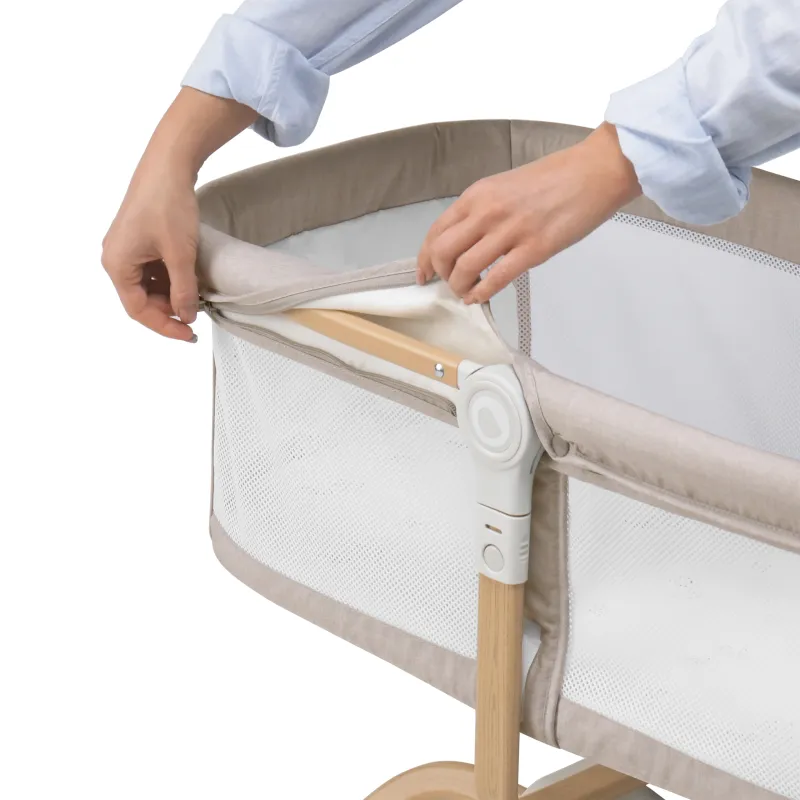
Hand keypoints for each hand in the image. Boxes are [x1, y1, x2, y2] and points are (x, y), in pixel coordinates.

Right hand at [102, 88, 257, 340]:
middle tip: (195, 320)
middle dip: (168, 311)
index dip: (165, 326)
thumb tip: (186, 317)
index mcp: (117, 265)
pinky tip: (189, 281)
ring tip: (196, 299)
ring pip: (149, 286)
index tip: (189, 335)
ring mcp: (127, 248)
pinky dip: (170, 279)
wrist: (169, 165)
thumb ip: (183, 290)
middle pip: (141, 299)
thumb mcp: (180, 255)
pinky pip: (152, 270)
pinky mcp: (139, 239)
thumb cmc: (168, 205)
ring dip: (171, 295)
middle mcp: (116, 258)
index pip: (138, 310)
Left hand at [416, 122, 641, 303]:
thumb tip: (466, 241)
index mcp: (478, 195)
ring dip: (460, 287)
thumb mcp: (505, 186)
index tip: (424, 273)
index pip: (437, 231)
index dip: (424, 258)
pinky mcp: (533, 249)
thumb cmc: (556, 178)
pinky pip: (496, 279)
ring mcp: (510, 230)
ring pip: (465, 268)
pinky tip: (480, 298)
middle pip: (443, 252)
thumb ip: (482, 211)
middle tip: (448, 284)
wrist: (595, 171)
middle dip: (440, 274)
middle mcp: (487, 211)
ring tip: (466, 292)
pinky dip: (481, 293)